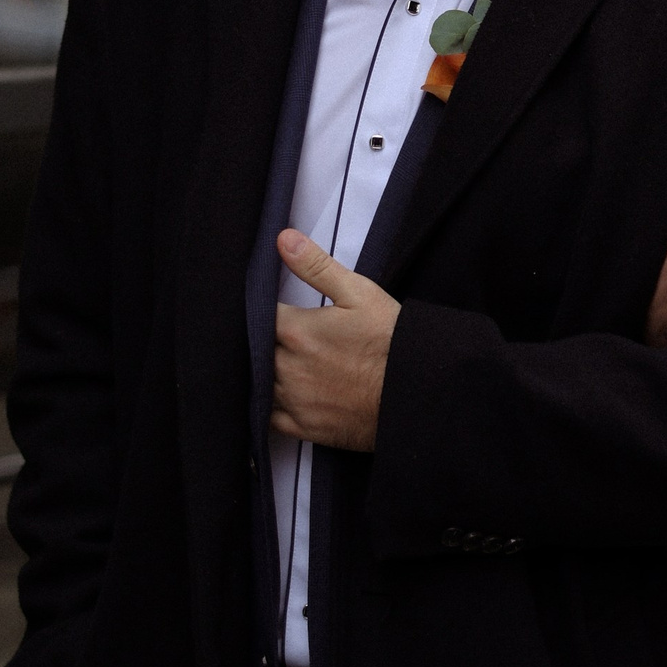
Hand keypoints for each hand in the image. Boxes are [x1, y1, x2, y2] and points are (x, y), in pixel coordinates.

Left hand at [271, 231, 400, 450]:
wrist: (414, 392)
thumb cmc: (389, 342)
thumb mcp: (359, 294)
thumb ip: (316, 266)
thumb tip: (283, 240)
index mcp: (295, 331)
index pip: (257, 314)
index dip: (260, 310)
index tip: (268, 308)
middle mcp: (285, 367)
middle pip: (252, 350)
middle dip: (259, 340)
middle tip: (276, 335)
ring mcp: (291, 400)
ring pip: (255, 383)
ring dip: (260, 371)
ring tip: (277, 361)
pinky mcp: (300, 427)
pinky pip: (265, 418)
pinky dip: (265, 406)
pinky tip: (276, 394)